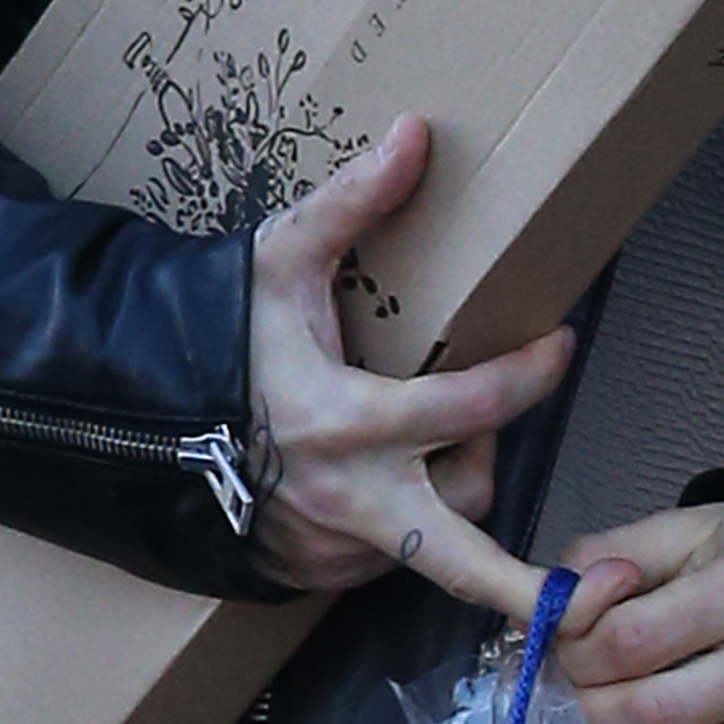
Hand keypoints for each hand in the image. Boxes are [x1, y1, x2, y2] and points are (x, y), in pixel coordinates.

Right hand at [238, 119, 569, 605]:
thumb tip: (415, 134)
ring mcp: (327, 551)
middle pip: (465, 560)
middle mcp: (344, 503)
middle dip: (534, 589)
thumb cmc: (209, 336)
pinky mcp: (310, 576)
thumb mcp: (277, 258)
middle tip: (602, 584)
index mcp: (345, 422)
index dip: (533, 373)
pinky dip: (410, 524)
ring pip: (437, 545)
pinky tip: (398, 475)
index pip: (473, 406)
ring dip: (459, 492)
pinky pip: (389, 561)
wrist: (121, 418)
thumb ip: (352, 201)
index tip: (558, 345)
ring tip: (446, 436)